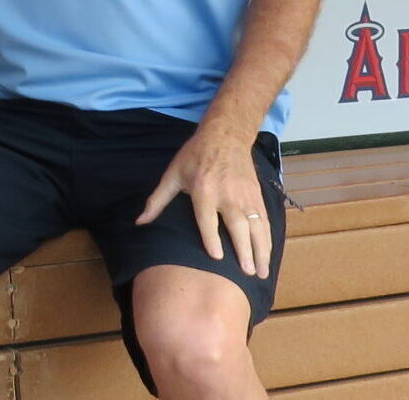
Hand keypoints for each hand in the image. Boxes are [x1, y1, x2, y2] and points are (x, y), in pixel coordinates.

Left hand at [135, 133, 272, 278]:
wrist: (226, 134)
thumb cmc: (195, 155)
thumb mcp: (173, 174)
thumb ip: (157, 200)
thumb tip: (140, 222)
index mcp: (204, 190)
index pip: (208, 218)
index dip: (212, 238)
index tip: (217, 258)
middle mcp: (227, 194)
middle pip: (238, 225)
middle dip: (244, 250)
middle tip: (248, 272)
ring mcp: (245, 195)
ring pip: (257, 226)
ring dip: (261, 250)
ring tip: (262, 272)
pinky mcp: (257, 195)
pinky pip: (265, 220)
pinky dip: (268, 239)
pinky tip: (268, 255)